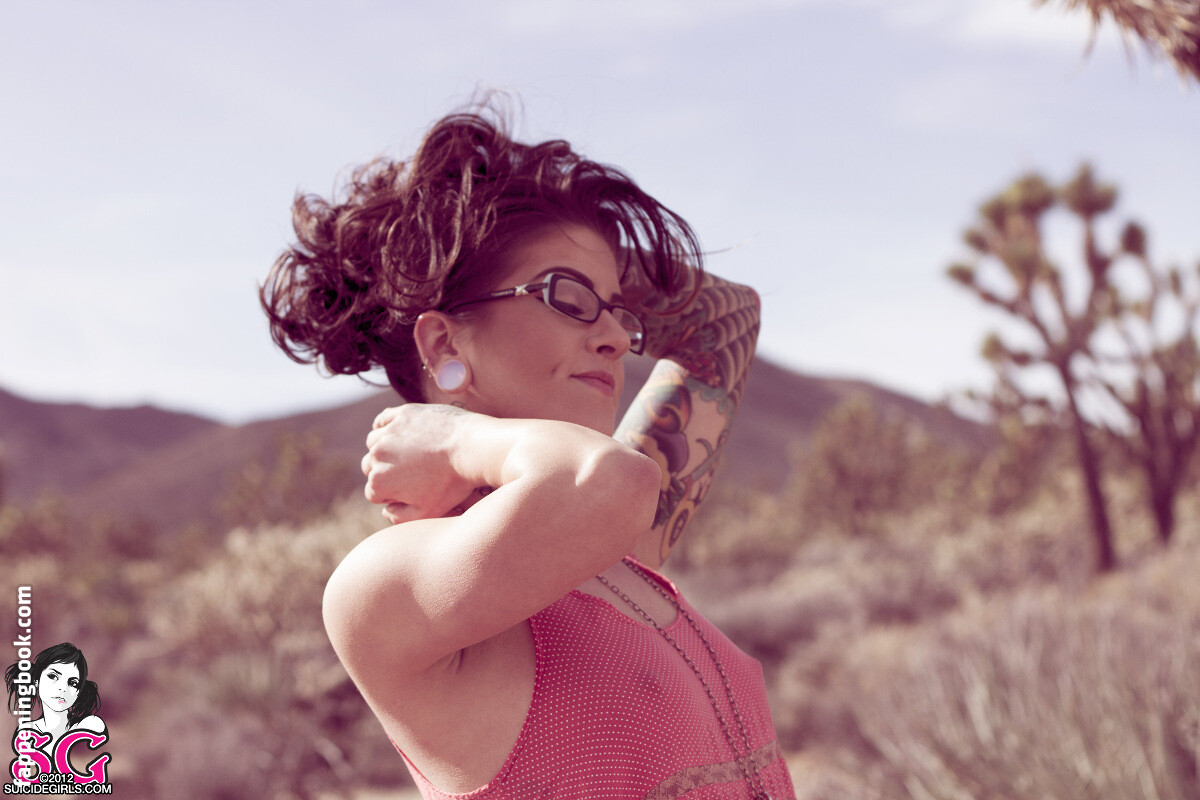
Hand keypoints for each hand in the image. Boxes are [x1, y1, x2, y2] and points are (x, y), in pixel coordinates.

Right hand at [362, 404, 481, 523]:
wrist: (473, 449)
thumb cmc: (453, 483)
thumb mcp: (428, 512)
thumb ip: (400, 517)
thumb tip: (386, 510)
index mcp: (380, 482)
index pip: (374, 493)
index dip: (392, 495)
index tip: (412, 491)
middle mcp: (377, 455)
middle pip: (371, 467)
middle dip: (386, 472)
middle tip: (412, 473)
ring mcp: (389, 432)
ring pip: (375, 443)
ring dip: (386, 449)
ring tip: (409, 453)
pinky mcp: (403, 414)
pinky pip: (383, 420)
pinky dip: (387, 427)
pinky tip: (399, 433)